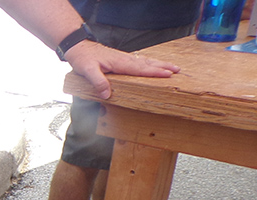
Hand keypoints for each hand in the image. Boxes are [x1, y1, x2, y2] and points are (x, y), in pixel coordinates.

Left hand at [64, 40, 180, 98]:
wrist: (79, 47)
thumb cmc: (83, 59)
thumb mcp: (87, 71)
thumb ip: (98, 82)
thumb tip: (107, 95)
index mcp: (119, 63)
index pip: (140, 69)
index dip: (154, 72)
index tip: (167, 74)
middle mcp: (124, 60)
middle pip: (147, 63)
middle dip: (163, 67)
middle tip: (177, 70)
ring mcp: (123, 59)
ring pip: (145, 62)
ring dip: (159, 64)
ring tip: (172, 67)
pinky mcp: (121, 59)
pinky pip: (139, 62)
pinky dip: (149, 63)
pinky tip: (153, 65)